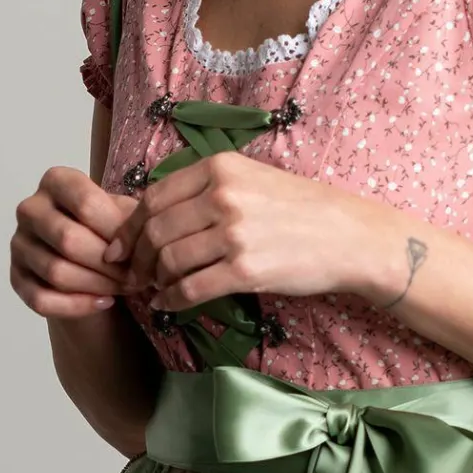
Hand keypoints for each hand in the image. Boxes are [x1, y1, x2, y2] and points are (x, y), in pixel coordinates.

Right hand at [11, 165, 140, 317]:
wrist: (91, 261)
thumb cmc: (110, 230)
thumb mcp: (124, 215)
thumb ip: (131, 219)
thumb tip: (137, 239)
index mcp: (56, 182)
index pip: (85, 203)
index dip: (116, 230)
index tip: (140, 248)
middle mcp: (30, 209)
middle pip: (68, 240)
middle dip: (108, 264)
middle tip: (135, 276)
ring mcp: (18, 244)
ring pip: (56, 272)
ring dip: (98, 285)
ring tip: (124, 287)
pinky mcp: (16, 278)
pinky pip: (42, 299)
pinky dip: (78, 306)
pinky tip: (104, 302)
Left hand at [122, 152, 404, 310]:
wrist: (350, 236)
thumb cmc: (303, 209)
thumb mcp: (253, 178)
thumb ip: (208, 188)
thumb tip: (159, 212)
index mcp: (220, 168)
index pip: (154, 198)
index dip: (131, 227)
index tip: (122, 245)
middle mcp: (223, 196)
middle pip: (156, 230)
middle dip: (137, 257)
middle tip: (135, 274)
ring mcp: (234, 234)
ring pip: (168, 260)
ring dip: (154, 279)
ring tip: (155, 288)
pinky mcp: (246, 270)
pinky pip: (191, 288)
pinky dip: (172, 299)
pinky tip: (169, 304)